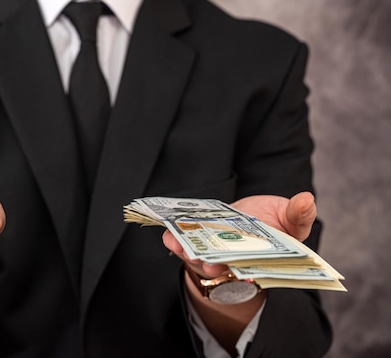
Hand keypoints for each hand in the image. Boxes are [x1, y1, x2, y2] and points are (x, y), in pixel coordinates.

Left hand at [162, 191, 315, 278]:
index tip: (244, 277)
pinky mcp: (197, 243)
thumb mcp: (291, 216)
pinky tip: (169, 236)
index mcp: (262, 263)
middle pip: (226, 269)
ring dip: (191, 254)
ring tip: (186, 249)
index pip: (256, 274)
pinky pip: (182, 245)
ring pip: (201, 259)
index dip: (249, 277)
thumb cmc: (276, 221)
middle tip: (211, 264)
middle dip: (218, 266)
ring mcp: (214, 254)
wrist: (252, 216)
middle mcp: (236, 264)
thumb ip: (299, 214)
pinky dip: (174, 241)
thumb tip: (308, 200)